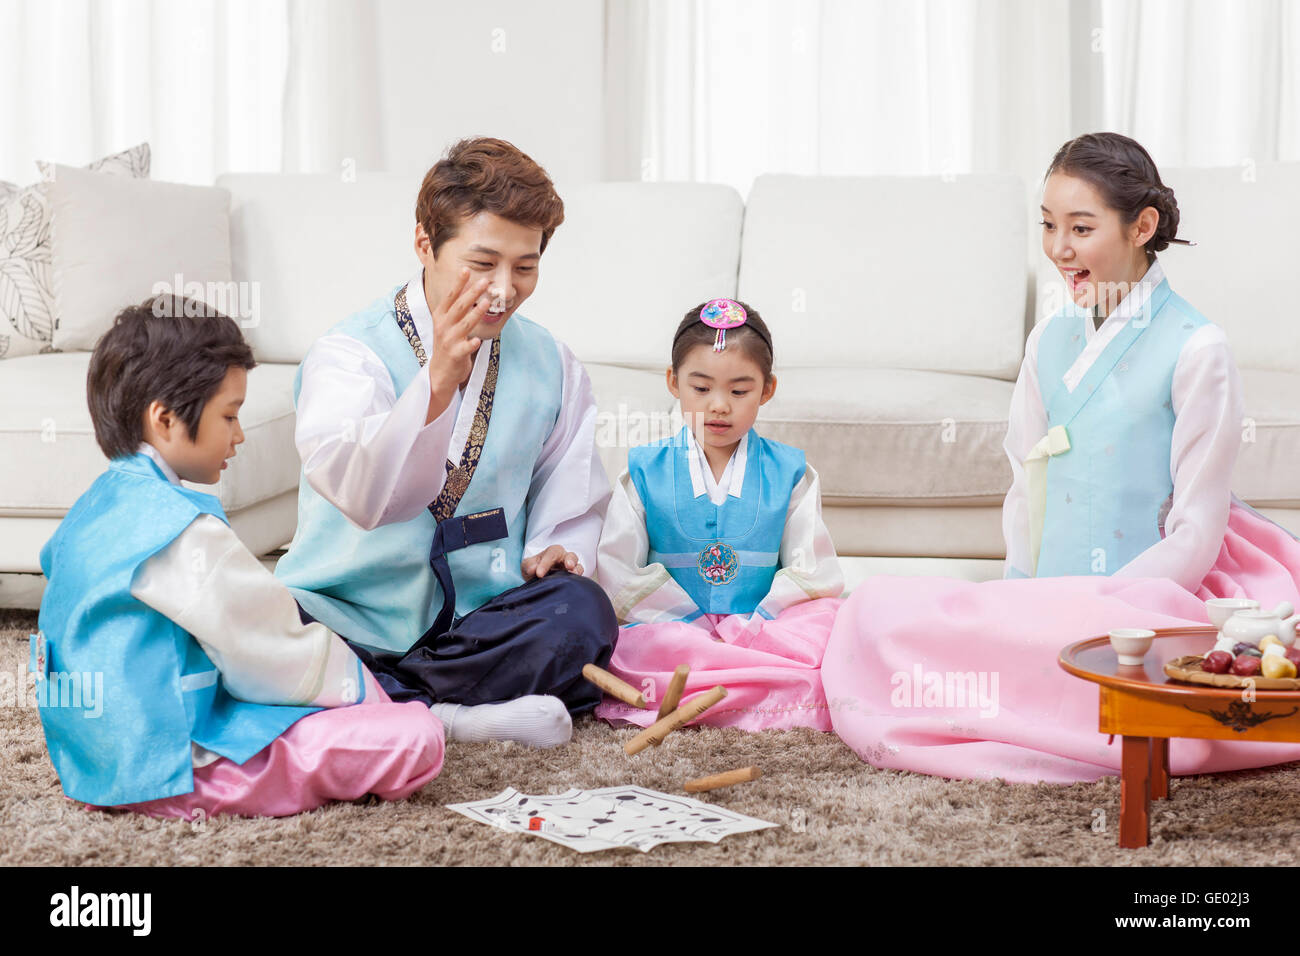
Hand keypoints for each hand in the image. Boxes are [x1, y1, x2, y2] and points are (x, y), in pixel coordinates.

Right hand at [428, 268, 491, 401]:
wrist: (440, 371)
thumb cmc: (448, 344)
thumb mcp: (447, 324)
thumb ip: (457, 308)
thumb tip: (470, 288)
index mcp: (441, 316)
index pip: (450, 296)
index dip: (458, 283)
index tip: (466, 269)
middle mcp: (443, 326)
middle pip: (459, 306)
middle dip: (472, 293)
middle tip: (485, 282)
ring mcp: (449, 340)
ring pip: (465, 324)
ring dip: (476, 313)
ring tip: (488, 303)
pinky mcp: (455, 354)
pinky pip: (465, 348)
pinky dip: (471, 344)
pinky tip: (478, 341)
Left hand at [522, 545, 583, 579]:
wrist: (537, 578)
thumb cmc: (534, 568)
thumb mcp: (527, 565)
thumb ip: (529, 565)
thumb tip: (533, 569)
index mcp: (553, 552)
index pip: (552, 554)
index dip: (546, 563)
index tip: (539, 574)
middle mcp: (564, 558)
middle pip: (571, 556)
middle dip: (570, 560)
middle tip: (568, 566)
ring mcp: (571, 569)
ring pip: (578, 567)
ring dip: (576, 570)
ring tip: (574, 574)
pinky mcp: (573, 579)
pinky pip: (579, 579)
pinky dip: (578, 581)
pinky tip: (573, 586)